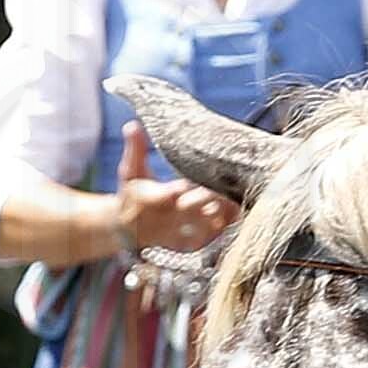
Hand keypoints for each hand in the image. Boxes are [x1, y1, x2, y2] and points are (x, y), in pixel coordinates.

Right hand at [112, 119, 242, 256]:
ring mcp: (185, 233)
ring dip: (225, 208)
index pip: (174, 193)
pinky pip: (219, 235)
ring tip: (236, 190)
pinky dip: (230, 221)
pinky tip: (237, 204)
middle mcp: (173, 218)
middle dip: (212, 195)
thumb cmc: (133, 193)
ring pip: (212, 224)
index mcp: (157, 198)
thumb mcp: (130, 170)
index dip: (188, 186)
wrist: (129, 229)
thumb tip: (132, 125)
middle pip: (198, 208)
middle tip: (227, 179)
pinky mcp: (196, 243)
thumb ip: (135, 148)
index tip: (201, 174)